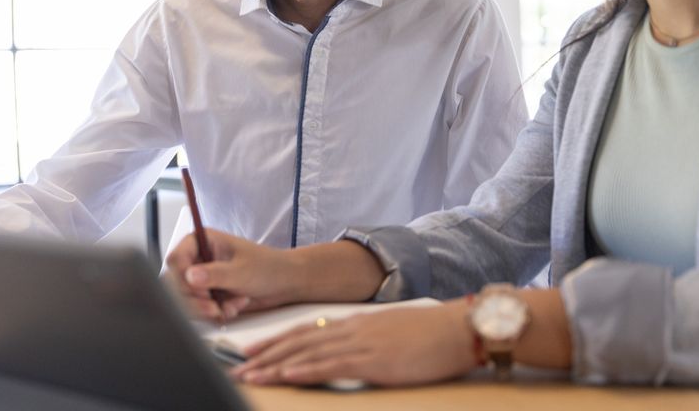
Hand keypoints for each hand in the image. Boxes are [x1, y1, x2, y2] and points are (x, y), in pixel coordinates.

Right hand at [164, 229, 300, 321]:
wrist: (285, 283)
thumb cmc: (268, 267)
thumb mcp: (242, 270)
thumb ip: (215, 274)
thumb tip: (190, 276)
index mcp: (202, 241)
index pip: (176, 259)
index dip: (182, 277)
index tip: (198, 289)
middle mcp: (198, 259)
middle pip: (174, 283)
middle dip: (194, 299)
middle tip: (212, 306)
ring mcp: (202, 279)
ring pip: (184, 300)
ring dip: (206, 309)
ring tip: (228, 307)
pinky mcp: (208, 296)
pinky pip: (198, 311)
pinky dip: (215, 314)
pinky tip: (234, 308)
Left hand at [233, 300, 478, 386]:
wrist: (460, 327)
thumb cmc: (432, 334)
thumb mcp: (392, 333)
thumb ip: (366, 340)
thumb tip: (348, 353)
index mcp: (355, 323)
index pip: (306, 330)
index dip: (277, 341)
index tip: (252, 352)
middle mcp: (352, 329)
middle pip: (299, 339)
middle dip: (266, 355)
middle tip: (238, 368)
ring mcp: (362, 343)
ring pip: (308, 352)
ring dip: (276, 365)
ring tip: (251, 376)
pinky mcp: (374, 360)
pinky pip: (333, 364)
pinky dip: (307, 368)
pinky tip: (288, 374)